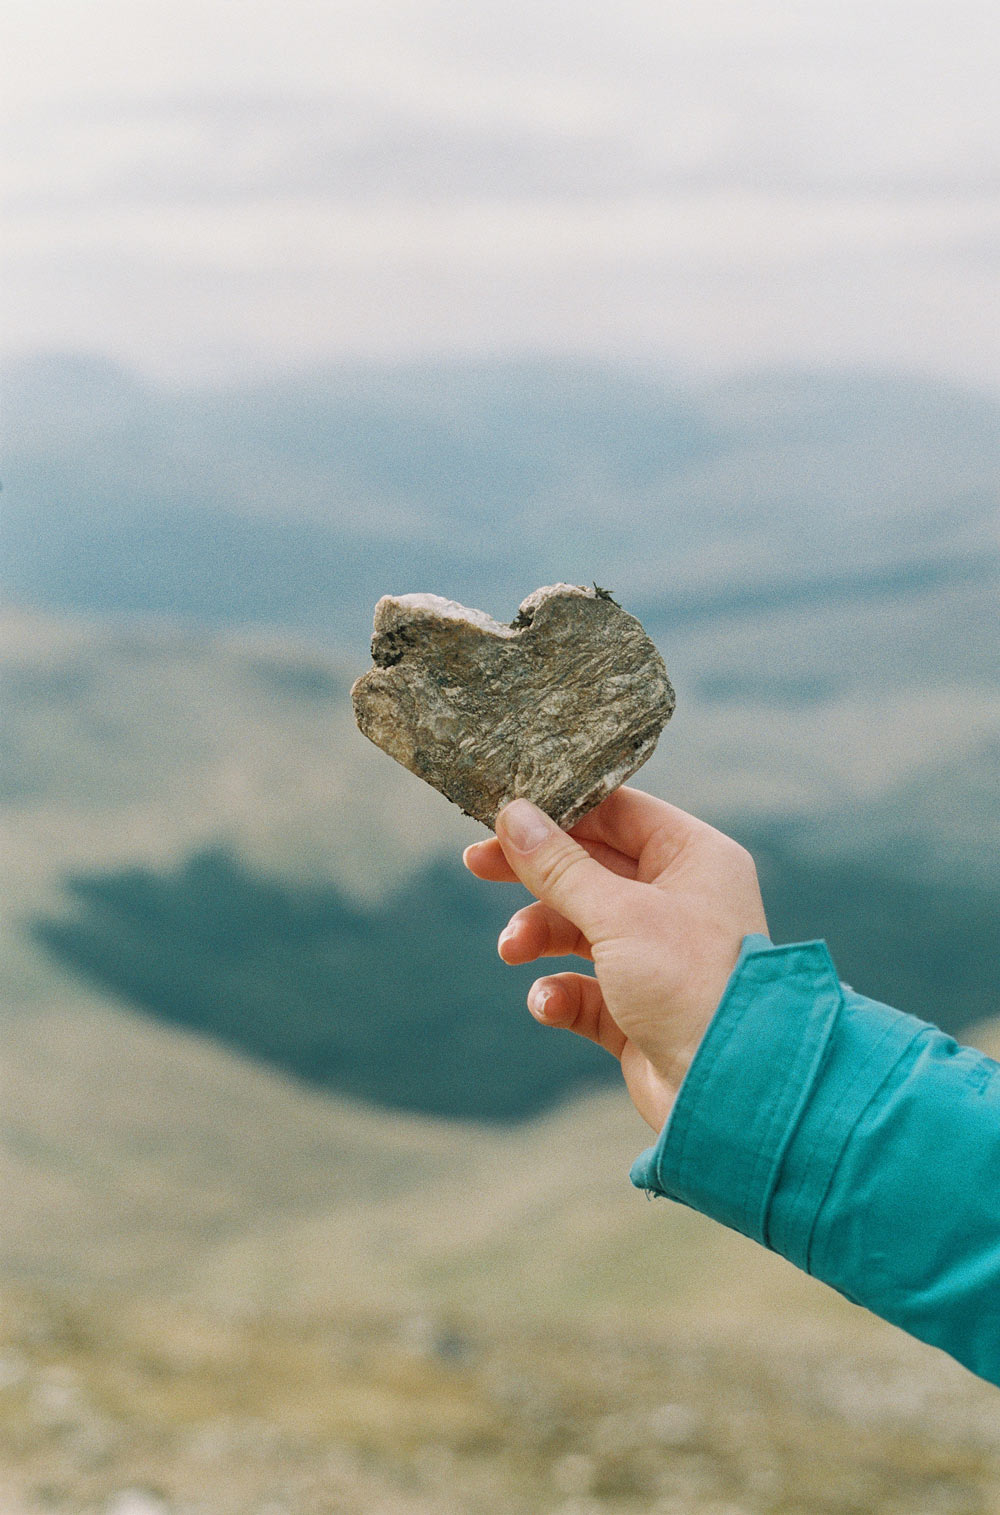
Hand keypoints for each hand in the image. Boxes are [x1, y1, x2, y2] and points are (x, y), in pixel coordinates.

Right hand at [463, 787, 767, 1131]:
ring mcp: (658, 956)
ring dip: (539, 935)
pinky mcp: (638, 1009)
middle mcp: (679, 900)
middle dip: (534, 874)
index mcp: (694, 859)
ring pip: (579, 927)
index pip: (618, 814)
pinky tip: (549, 1003)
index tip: (502, 815)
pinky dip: (559, 993)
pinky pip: (584, 988)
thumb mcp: (618, 914)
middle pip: (590, 867)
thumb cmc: (690, 985)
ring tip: (512, 950)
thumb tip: (512, 816)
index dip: (559, 811)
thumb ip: (560, 866)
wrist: (730, 1092)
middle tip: (476, 865)